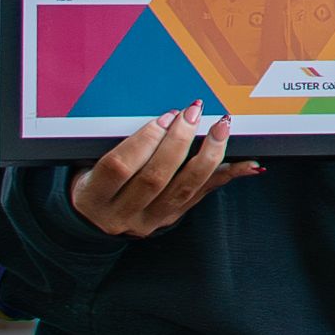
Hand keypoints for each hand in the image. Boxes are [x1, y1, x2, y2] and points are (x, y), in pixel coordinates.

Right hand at [70, 106, 257, 236]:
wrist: (93, 221)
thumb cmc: (92, 182)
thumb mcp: (87, 163)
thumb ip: (116, 143)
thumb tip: (162, 118)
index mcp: (94, 196)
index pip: (120, 167)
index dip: (144, 140)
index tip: (164, 117)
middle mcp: (122, 214)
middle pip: (155, 178)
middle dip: (179, 141)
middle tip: (193, 113)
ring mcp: (149, 220)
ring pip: (184, 188)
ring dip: (207, 154)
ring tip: (221, 127)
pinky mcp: (171, 219)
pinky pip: (203, 195)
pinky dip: (227, 176)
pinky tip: (248, 164)